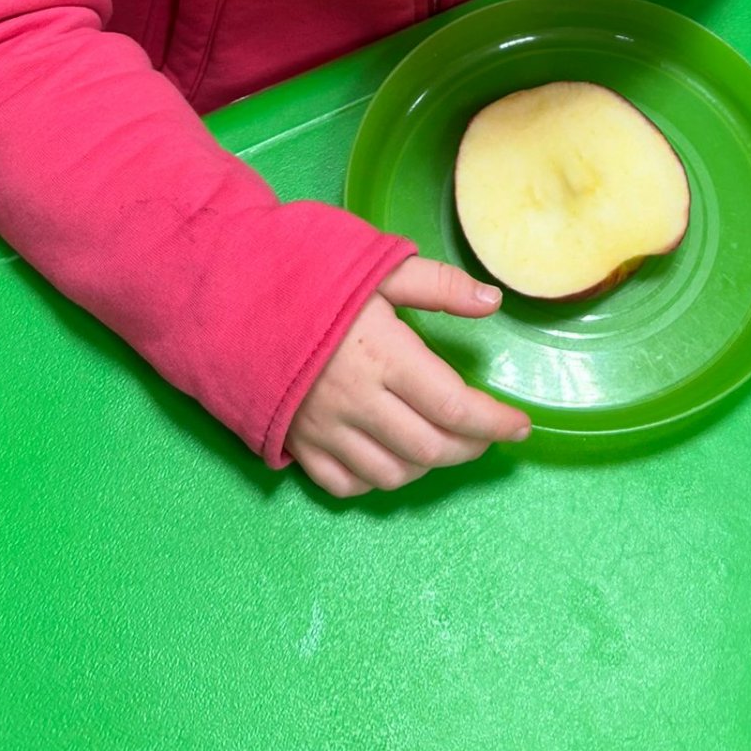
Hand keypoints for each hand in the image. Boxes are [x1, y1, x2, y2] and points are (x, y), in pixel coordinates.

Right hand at [285, 255, 530, 496]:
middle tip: (486, 432)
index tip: (521, 426)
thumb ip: (439, 285)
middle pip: (430, 448)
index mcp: (384, 355)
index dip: (495, 422)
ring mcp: (324, 429)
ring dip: (428, 464)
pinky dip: (376, 479)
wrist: (229, 293)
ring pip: (392, 474)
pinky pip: (345, 485)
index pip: (454, 407)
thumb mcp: (379, 265)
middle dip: (470, 446)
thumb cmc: (309, 274)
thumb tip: (492, 302)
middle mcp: (357, 402)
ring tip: (443, 440)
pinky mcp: (296, 443)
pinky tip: (390, 454)